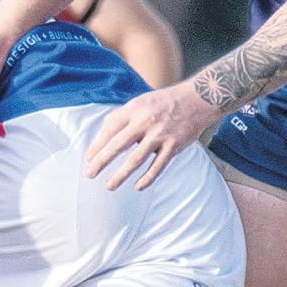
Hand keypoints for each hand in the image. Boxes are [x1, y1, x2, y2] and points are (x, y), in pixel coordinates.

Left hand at [83, 81, 218, 190]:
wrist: (198, 100)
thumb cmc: (163, 103)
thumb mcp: (140, 102)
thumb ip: (122, 118)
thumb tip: (101, 139)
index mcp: (134, 109)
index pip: (110, 128)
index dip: (97, 145)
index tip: (88, 158)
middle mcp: (145, 121)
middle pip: (118, 145)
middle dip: (101, 161)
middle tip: (90, 174)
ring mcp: (160, 134)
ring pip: (136, 159)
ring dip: (121, 174)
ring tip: (109, 185)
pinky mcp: (174, 145)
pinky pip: (158, 166)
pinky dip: (147, 178)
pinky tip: (137, 186)